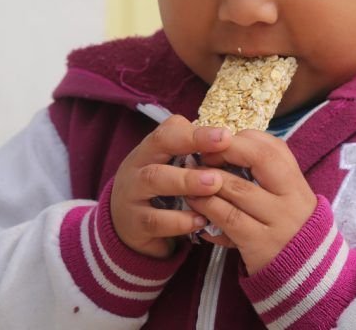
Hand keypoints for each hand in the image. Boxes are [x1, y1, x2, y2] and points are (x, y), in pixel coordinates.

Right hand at [110, 115, 229, 258]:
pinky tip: (201, 220)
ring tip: (214, 186)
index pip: (169, 132)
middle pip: (158, 149)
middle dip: (191, 149)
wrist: (124, 223)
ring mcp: (132, 195)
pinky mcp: (134, 224)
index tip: (226, 136)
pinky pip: (155, 221)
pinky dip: (179, 221)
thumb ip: (194, 153)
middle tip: (221, 158)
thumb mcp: (169, 166)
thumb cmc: (159, 188)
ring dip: (185, 182)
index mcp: (151, 149)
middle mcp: (138, 166)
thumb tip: (232, 143)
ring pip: (154, 182)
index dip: (196, 133)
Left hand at [186, 130, 316, 274]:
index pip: (271, 146)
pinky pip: (228, 218)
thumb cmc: (285, 224)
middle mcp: (292, 197)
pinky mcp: (261, 244)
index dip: (240, 140)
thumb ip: (261, 172)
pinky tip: (193, 203)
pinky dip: (207, 207)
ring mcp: (278, 220)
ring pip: (238, 188)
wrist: (306, 270)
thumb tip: (221, 147)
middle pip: (260, 158)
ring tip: (189, 177)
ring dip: (208, 179)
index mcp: (296, 180)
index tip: (218, 143)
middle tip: (201, 155)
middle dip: (225, 151)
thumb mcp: (284, 195)